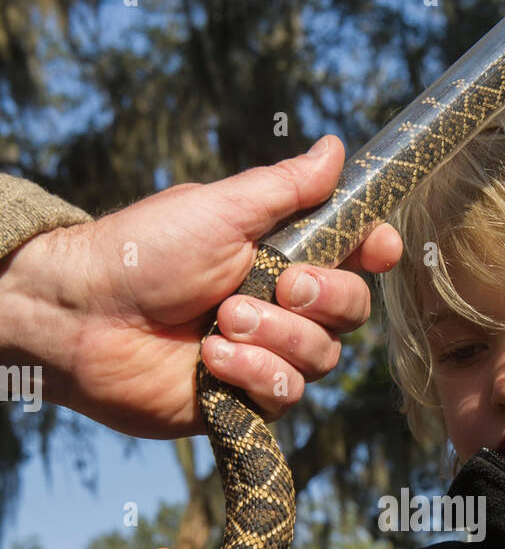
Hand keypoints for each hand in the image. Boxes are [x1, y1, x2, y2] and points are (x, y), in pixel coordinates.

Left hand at [0, 136, 401, 437]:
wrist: (84, 317)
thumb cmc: (143, 253)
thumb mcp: (218, 210)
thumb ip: (284, 188)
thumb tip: (336, 148)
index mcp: (280, 254)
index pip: (354, 257)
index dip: (374, 252)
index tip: (378, 248)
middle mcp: (281, 307)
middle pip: (350, 312)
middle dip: (319, 300)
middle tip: (274, 288)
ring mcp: (266, 354)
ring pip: (321, 358)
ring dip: (276, 338)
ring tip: (220, 323)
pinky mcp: (246, 399)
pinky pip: (285, 394)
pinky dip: (253, 373)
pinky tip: (212, 360)